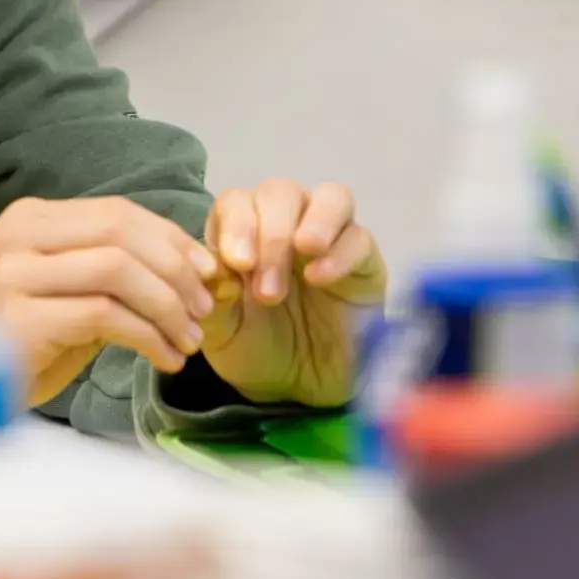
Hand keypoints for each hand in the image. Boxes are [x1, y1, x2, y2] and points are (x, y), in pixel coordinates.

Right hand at [0, 197, 220, 407]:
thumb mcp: (70, 292)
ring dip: (167, 306)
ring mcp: (11, 275)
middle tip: (204, 309)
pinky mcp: (18, 318)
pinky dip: (148, 337)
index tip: (209, 273)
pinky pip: (103, 315)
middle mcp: (15, 237)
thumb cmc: (28, 341)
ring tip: (188, 340)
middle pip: (118, 233)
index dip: (171, 239)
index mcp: (29, 219)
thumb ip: (114, 270)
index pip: (116, 212)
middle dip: (175, 270)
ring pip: (115, 270)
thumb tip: (195, 265)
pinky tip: (164, 358)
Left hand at [200, 180, 387, 406]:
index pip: (237, 202)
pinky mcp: (365, 261)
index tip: (238, 263)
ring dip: (314, 220)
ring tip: (304, 250)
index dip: (236, 223)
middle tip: (267, 289)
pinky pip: (360, 237)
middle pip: (280, 192)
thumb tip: (217, 272)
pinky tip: (321, 279)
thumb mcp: (222, 330)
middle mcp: (286, 223)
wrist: (299, 385)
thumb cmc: (254, 346)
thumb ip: (213, 300)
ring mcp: (329, 237)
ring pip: (329, 196)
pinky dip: (341, 252)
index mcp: (243, 231)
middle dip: (272, 233)